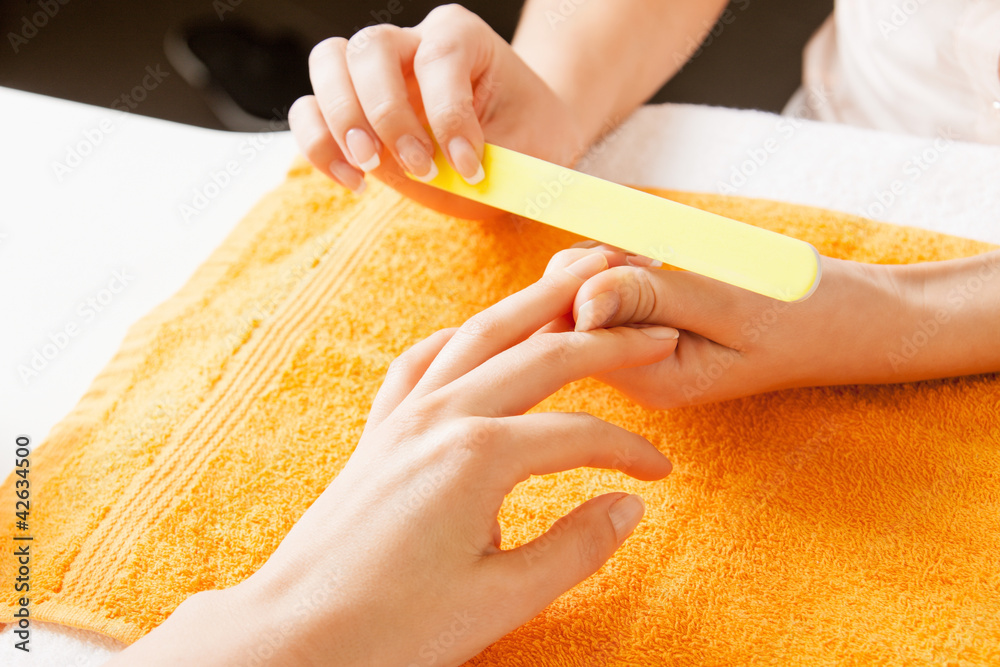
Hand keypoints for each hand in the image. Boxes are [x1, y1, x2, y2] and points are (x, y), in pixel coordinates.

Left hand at [110, 248, 677, 666]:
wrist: (297, 632)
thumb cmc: (391, 626)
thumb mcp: (500, 600)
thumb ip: (575, 548)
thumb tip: (629, 506)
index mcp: (476, 456)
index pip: (578, 436)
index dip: (629, 451)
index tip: (660, 472)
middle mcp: (440, 417)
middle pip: (540, 357)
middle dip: (604, 341)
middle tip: (652, 328)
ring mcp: (404, 416)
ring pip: (479, 337)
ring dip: (534, 307)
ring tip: (575, 282)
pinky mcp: (380, 430)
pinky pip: (423, 361)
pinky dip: (460, 338)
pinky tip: (477, 334)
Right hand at [288, 4, 583, 218]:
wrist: (518, 140)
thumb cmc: (525, 136)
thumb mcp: (529, 146)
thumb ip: (497, 157)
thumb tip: (461, 177)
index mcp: (460, 37)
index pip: (439, 58)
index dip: (449, 116)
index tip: (470, 169)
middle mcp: (412, 43)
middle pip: (370, 48)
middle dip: (386, 113)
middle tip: (417, 166)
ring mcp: (375, 74)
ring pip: (328, 63)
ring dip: (341, 122)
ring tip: (370, 168)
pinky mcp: (351, 110)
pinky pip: (308, 110)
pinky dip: (318, 145)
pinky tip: (354, 180)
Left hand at [569, 249, 922, 406]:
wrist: (855, 317)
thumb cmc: (803, 312)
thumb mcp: (729, 302)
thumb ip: (651, 297)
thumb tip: (580, 298)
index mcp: (649, 380)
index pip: (567, 331)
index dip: (584, 280)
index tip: (642, 259)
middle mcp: (634, 372)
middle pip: (564, 310)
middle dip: (596, 267)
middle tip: (659, 257)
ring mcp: (642, 349)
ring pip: (584, 290)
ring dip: (614, 258)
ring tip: (671, 258)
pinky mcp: (654, 325)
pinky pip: (615, 285)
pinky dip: (631, 259)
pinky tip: (670, 260)